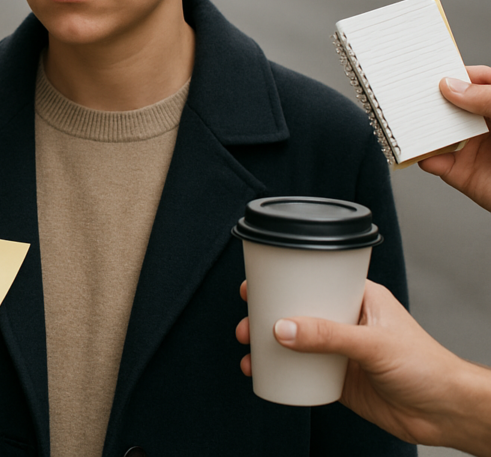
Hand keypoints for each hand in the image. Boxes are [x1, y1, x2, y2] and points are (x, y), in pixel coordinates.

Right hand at [236, 279, 490, 455]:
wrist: (445, 413)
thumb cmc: (426, 365)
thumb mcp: (372, 343)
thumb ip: (327, 335)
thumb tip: (282, 328)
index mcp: (358, 298)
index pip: (315, 279)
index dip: (284, 279)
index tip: (256, 282)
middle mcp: (346, 320)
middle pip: (297, 310)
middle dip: (267, 313)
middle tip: (246, 319)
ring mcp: (341, 350)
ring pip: (295, 340)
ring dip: (268, 343)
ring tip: (247, 348)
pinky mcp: (338, 379)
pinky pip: (301, 371)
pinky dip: (279, 371)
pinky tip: (263, 373)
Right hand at [419, 66, 490, 210]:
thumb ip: (487, 98)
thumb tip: (451, 86)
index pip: (478, 82)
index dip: (458, 74)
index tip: (435, 69)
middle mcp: (490, 126)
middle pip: (454, 106)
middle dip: (433, 100)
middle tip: (413, 93)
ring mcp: (477, 150)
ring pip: (441, 133)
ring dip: (423, 128)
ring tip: (409, 120)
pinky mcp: (465, 175)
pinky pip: (437, 163)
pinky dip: (424, 157)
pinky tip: (421, 150)